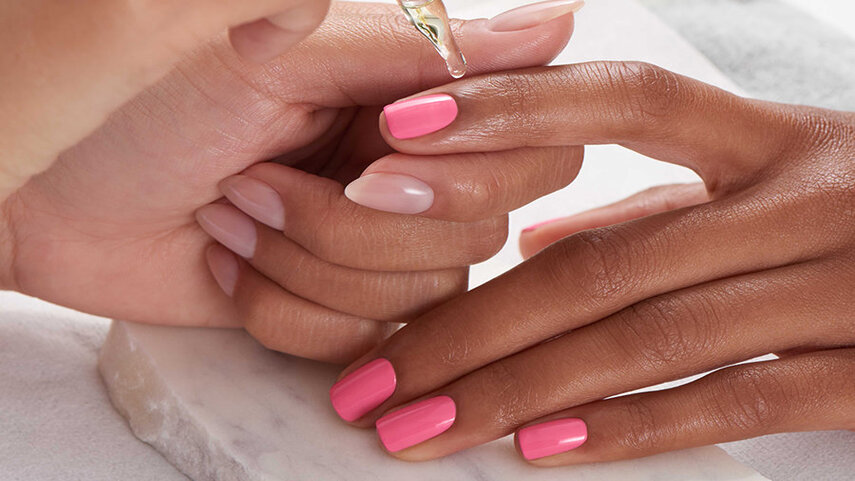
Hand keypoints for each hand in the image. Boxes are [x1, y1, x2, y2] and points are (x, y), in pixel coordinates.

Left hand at [0, 3, 575, 361]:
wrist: (53, 188)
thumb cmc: (146, 97)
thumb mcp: (278, 47)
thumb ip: (418, 41)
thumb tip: (557, 20)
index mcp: (412, 96)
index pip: (531, 137)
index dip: (474, 158)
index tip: (386, 142)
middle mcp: (409, 171)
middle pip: (480, 231)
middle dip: (355, 221)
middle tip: (263, 171)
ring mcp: (376, 248)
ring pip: (418, 296)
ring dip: (303, 261)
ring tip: (229, 210)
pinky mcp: (335, 311)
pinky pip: (360, 343)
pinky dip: (278, 309)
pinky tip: (225, 261)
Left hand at [329, 61, 854, 461]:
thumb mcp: (773, 176)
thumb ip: (655, 197)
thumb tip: (534, 237)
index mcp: (771, 137)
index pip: (621, 99)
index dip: (508, 108)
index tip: (396, 137)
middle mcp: (806, 199)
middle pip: (604, 261)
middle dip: (469, 326)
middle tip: (368, 380)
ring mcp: (844, 288)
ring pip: (648, 339)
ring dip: (518, 392)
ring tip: (417, 431)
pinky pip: (733, 403)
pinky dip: (629, 429)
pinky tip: (539, 452)